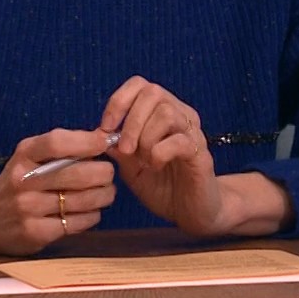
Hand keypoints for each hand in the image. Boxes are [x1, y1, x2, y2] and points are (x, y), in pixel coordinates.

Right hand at [0, 128, 115, 253]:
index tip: (105, 142)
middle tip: (108, 174)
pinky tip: (89, 211)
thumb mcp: (29, 156)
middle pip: (77, 175)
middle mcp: (23, 181)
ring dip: (104, 195)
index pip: (57, 143)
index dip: (87, 142)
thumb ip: (62, 146)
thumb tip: (103, 137)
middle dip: (104, 173)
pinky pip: (78, 222)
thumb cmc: (18, 182)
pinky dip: (92, 215)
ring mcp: (28, 209)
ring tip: (106, 192)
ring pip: (83, 200)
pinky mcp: (35, 233)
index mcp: (23, 155)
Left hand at [100, 76, 224, 235]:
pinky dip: (159, 153)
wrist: (191, 212)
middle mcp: (180, 116)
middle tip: (125, 150)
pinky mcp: (201, 153)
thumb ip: (118, 149)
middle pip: (153, 92)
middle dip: (131, 121)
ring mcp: (193, 133)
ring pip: (166, 113)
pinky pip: (179, 140)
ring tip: (143, 160)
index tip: (107, 127)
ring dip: (146, 138)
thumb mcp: (131, 168)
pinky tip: (156, 166)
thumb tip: (98, 134)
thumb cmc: (162, 187)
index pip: (140, 85)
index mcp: (162, 113)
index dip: (119, 101)